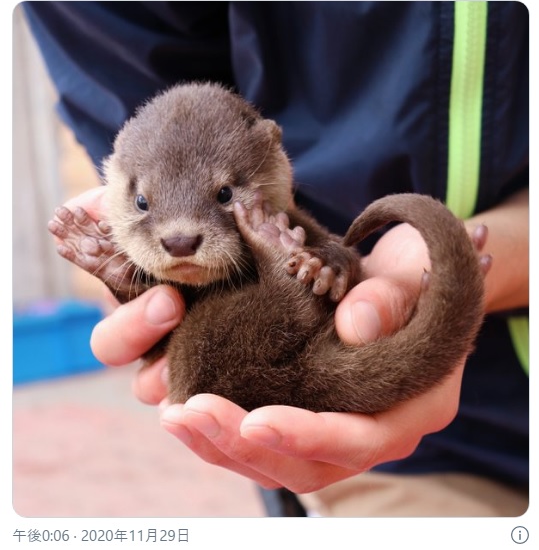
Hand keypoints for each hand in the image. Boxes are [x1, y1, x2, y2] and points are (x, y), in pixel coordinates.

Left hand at [157, 222, 466, 491]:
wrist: (405, 279)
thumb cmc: (412, 274)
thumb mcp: (409, 275)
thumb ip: (389, 297)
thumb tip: (355, 325)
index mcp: (412, 405)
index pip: (360, 439)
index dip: (307, 436)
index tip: (254, 421)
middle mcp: (376, 430)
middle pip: (308, 465)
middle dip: (243, 444)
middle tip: (188, 413)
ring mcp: (342, 428)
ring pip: (279, 462)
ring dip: (223, 444)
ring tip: (175, 415)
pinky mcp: (313, 415)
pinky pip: (268, 442)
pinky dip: (227, 432)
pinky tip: (187, 409)